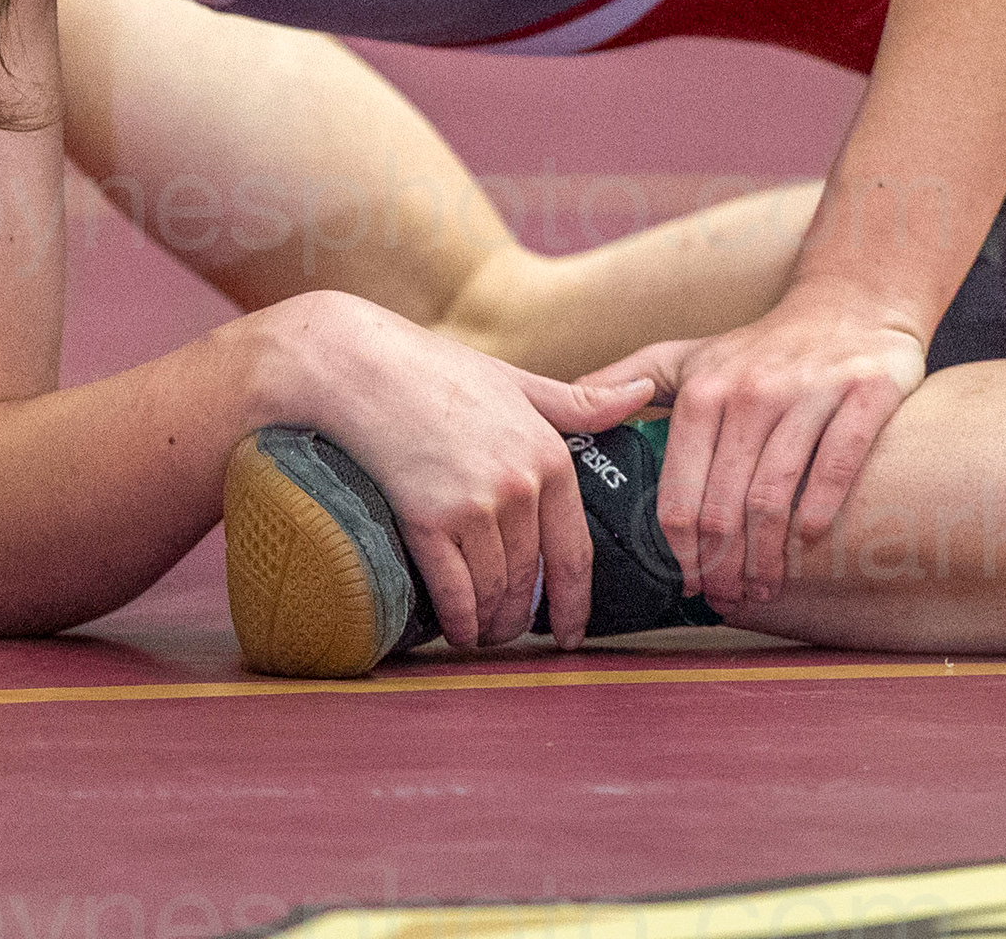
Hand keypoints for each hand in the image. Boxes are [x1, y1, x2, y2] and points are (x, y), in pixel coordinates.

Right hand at [260, 292, 655, 649]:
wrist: (362, 368)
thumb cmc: (438, 372)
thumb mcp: (519, 384)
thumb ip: (580, 404)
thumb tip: (644, 396)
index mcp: (551, 457)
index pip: (574, 551)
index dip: (575, 601)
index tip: (572, 632)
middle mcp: (521, 486)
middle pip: (532, 578)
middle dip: (524, 618)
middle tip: (515, 637)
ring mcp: (475, 505)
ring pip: (494, 589)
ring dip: (490, 623)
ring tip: (483, 636)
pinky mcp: (428, 519)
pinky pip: (454, 589)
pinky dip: (458, 619)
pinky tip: (456, 632)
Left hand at [595, 286, 927, 610]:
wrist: (853, 302)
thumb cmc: (761, 345)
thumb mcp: (688, 355)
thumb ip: (623, 380)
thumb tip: (557, 410)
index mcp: (703, 392)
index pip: (678, 494)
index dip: (680, 552)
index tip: (687, 585)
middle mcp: (752, 391)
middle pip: (724, 506)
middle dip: (721, 567)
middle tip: (725, 599)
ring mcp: (809, 392)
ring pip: (776, 495)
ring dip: (766, 556)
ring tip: (763, 587)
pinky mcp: (864, 392)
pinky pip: (837, 464)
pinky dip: (820, 509)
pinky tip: (809, 539)